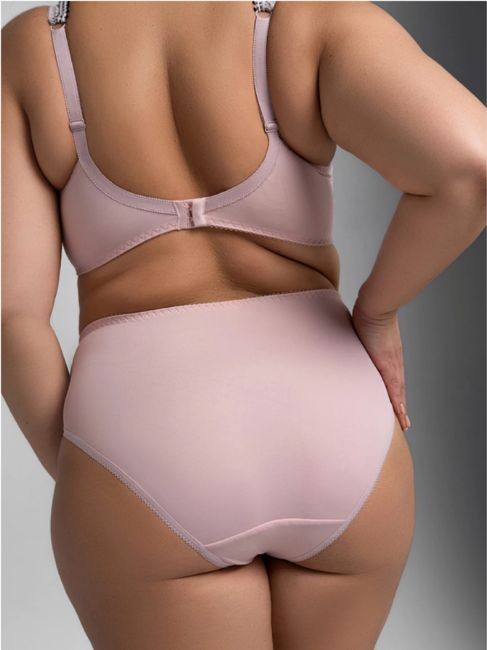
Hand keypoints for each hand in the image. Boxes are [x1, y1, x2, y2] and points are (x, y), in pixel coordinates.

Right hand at [351, 299, 410, 431]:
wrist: (375, 306)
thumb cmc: (367, 314)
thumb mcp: (363, 332)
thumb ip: (358, 341)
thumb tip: (348, 340)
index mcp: (388, 356)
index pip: (393, 379)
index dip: (396, 394)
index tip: (399, 407)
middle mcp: (393, 361)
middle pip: (399, 389)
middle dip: (400, 406)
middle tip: (405, 423)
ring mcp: (391, 363)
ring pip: (398, 391)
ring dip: (401, 408)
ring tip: (404, 423)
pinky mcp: (386, 364)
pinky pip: (393, 387)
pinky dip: (396, 401)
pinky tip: (400, 412)